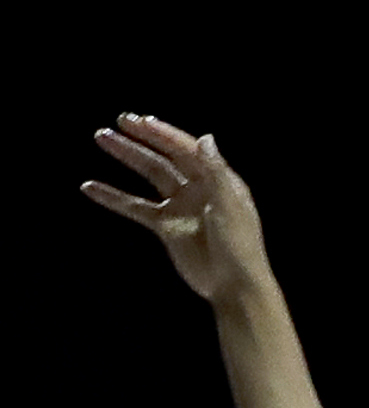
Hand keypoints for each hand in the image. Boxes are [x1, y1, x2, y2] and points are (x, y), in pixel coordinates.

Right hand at [81, 115, 272, 300]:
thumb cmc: (240, 246)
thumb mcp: (229, 207)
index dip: (164, 134)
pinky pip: (135, 207)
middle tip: (119, 120)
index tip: (139, 121)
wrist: (233, 286)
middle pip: (167, 156)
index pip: (188, 149)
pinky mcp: (166, 226)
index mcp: (219, 179)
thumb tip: (205, 137)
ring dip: (128, 156)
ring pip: (150, 174)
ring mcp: (181, 206)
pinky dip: (113, 197)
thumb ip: (217, 173)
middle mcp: (199, 187)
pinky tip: (89, 187)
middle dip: (143, 138)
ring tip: (101, 138)